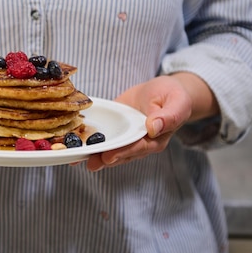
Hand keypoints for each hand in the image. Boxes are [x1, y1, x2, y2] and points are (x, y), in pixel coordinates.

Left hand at [85, 73, 217, 171]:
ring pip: (109, 149)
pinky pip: (102, 136)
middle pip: (120, 153)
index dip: (122, 152)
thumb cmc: (174, 96)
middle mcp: (139, 142)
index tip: (108, 156)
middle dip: (104, 158)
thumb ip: (169, 116)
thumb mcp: (177, 102)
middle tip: (90, 162)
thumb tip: (153, 127)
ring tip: (77, 159)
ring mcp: (126, 137)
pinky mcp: (116, 129)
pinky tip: (74, 146)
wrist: (164, 90)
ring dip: (94, 154)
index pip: (137, 148)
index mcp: (156, 139)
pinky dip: (89, 141)